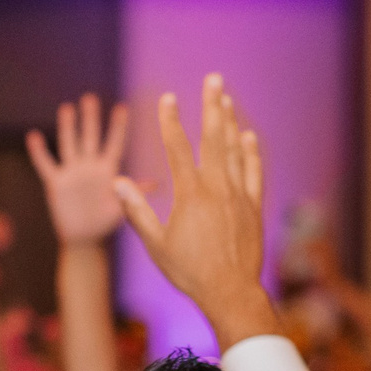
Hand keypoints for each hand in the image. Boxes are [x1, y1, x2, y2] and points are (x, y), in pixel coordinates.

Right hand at [27, 93, 130, 246]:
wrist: (84, 238)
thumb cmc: (106, 222)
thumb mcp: (123, 207)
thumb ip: (135, 193)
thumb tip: (156, 183)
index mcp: (107, 170)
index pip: (114, 144)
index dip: (118, 127)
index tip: (122, 107)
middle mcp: (89, 166)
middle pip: (90, 137)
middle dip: (91, 119)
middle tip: (91, 98)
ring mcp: (72, 173)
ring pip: (69, 145)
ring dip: (68, 127)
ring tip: (67, 107)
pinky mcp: (56, 183)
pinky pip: (46, 165)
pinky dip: (39, 152)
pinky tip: (34, 136)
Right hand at [115, 74, 276, 344]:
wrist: (230, 292)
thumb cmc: (189, 271)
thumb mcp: (156, 244)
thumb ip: (137, 211)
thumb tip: (116, 183)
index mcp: (190, 195)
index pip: (177, 148)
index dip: (170, 121)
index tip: (168, 99)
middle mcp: (217, 188)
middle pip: (214, 138)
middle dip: (212, 105)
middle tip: (214, 79)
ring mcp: (238, 195)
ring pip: (236, 150)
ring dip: (231, 122)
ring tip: (227, 99)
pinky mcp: (253, 207)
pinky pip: (254, 172)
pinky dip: (252, 152)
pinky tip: (249, 136)